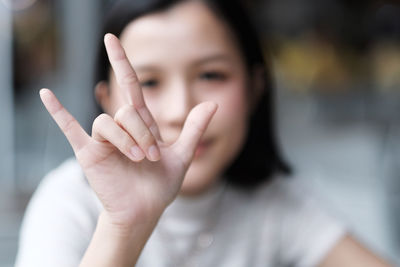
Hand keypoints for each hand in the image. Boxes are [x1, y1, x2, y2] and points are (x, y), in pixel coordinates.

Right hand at [40, 33, 216, 227]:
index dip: (122, 61)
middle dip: (143, 132)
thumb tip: (213, 103)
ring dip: (127, 140)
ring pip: (108, 122)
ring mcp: (103, 139)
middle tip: (152, 156)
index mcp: (140, 124)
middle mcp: (120, 127)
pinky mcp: (89, 153)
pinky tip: (45, 93)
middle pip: (126, 111)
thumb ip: (194, 128)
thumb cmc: (161, 186)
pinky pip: (70, 129)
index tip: (112, 37)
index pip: (130, 85)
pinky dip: (58, 112)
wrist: (145, 211)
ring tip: (139, 159)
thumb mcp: (182, 155)